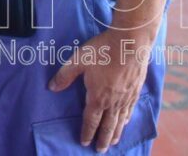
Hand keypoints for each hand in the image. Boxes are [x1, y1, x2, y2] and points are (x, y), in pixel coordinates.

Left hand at [49, 28, 150, 150]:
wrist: (130, 41)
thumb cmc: (103, 49)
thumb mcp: (79, 59)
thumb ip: (65, 75)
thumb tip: (52, 88)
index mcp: (98, 96)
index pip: (91, 120)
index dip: (87, 132)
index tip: (85, 142)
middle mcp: (113, 101)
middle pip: (108, 125)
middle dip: (103, 139)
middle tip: (100, 150)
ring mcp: (126, 97)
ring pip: (120, 120)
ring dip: (116, 133)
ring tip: (114, 143)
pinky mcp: (136, 90)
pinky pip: (130, 110)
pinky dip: (127, 119)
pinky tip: (126, 121)